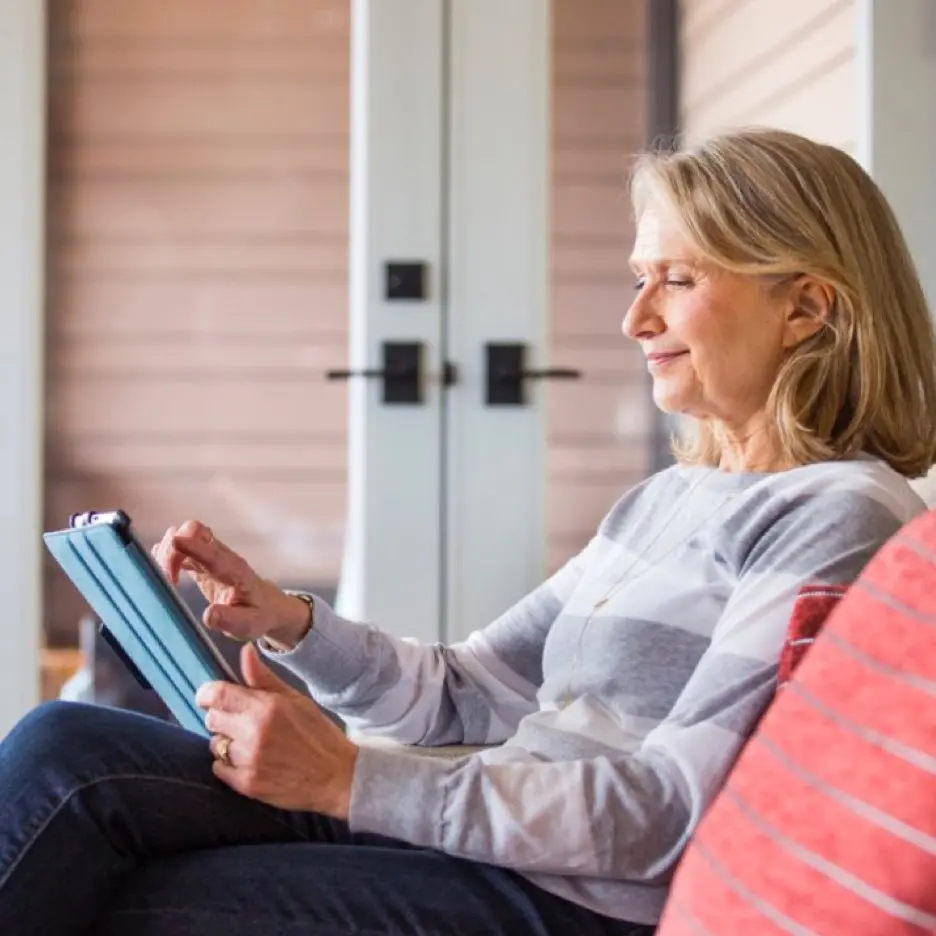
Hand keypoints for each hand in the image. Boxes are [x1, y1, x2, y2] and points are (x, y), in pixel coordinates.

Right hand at [152, 520, 310, 645]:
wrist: (265, 605)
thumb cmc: (257, 614)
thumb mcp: (248, 624)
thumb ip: (229, 620)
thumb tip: (208, 615)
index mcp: (235, 571)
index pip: (213, 554)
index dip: (194, 546)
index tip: (175, 543)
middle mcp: (222, 556)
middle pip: (195, 531)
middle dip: (175, 548)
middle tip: (167, 579)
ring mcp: (210, 555)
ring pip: (185, 535)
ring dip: (168, 552)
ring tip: (166, 580)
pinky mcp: (200, 561)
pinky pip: (180, 547)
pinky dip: (166, 555)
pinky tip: (164, 574)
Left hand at [197, 643, 358, 817]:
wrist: (335, 776)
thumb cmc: (317, 733)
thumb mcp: (295, 699)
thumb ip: (263, 678)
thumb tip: (245, 651)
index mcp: (266, 707)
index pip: (218, 695)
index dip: (207, 694)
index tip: (209, 696)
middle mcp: (254, 733)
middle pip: (212, 719)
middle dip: (221, 717)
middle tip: (238, 721)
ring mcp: (249, 761)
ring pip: (215, 744)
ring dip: (227, 741)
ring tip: (250, 743)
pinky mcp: (246, 784)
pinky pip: (219, 768)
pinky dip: (228, 763)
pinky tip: (249, 760)